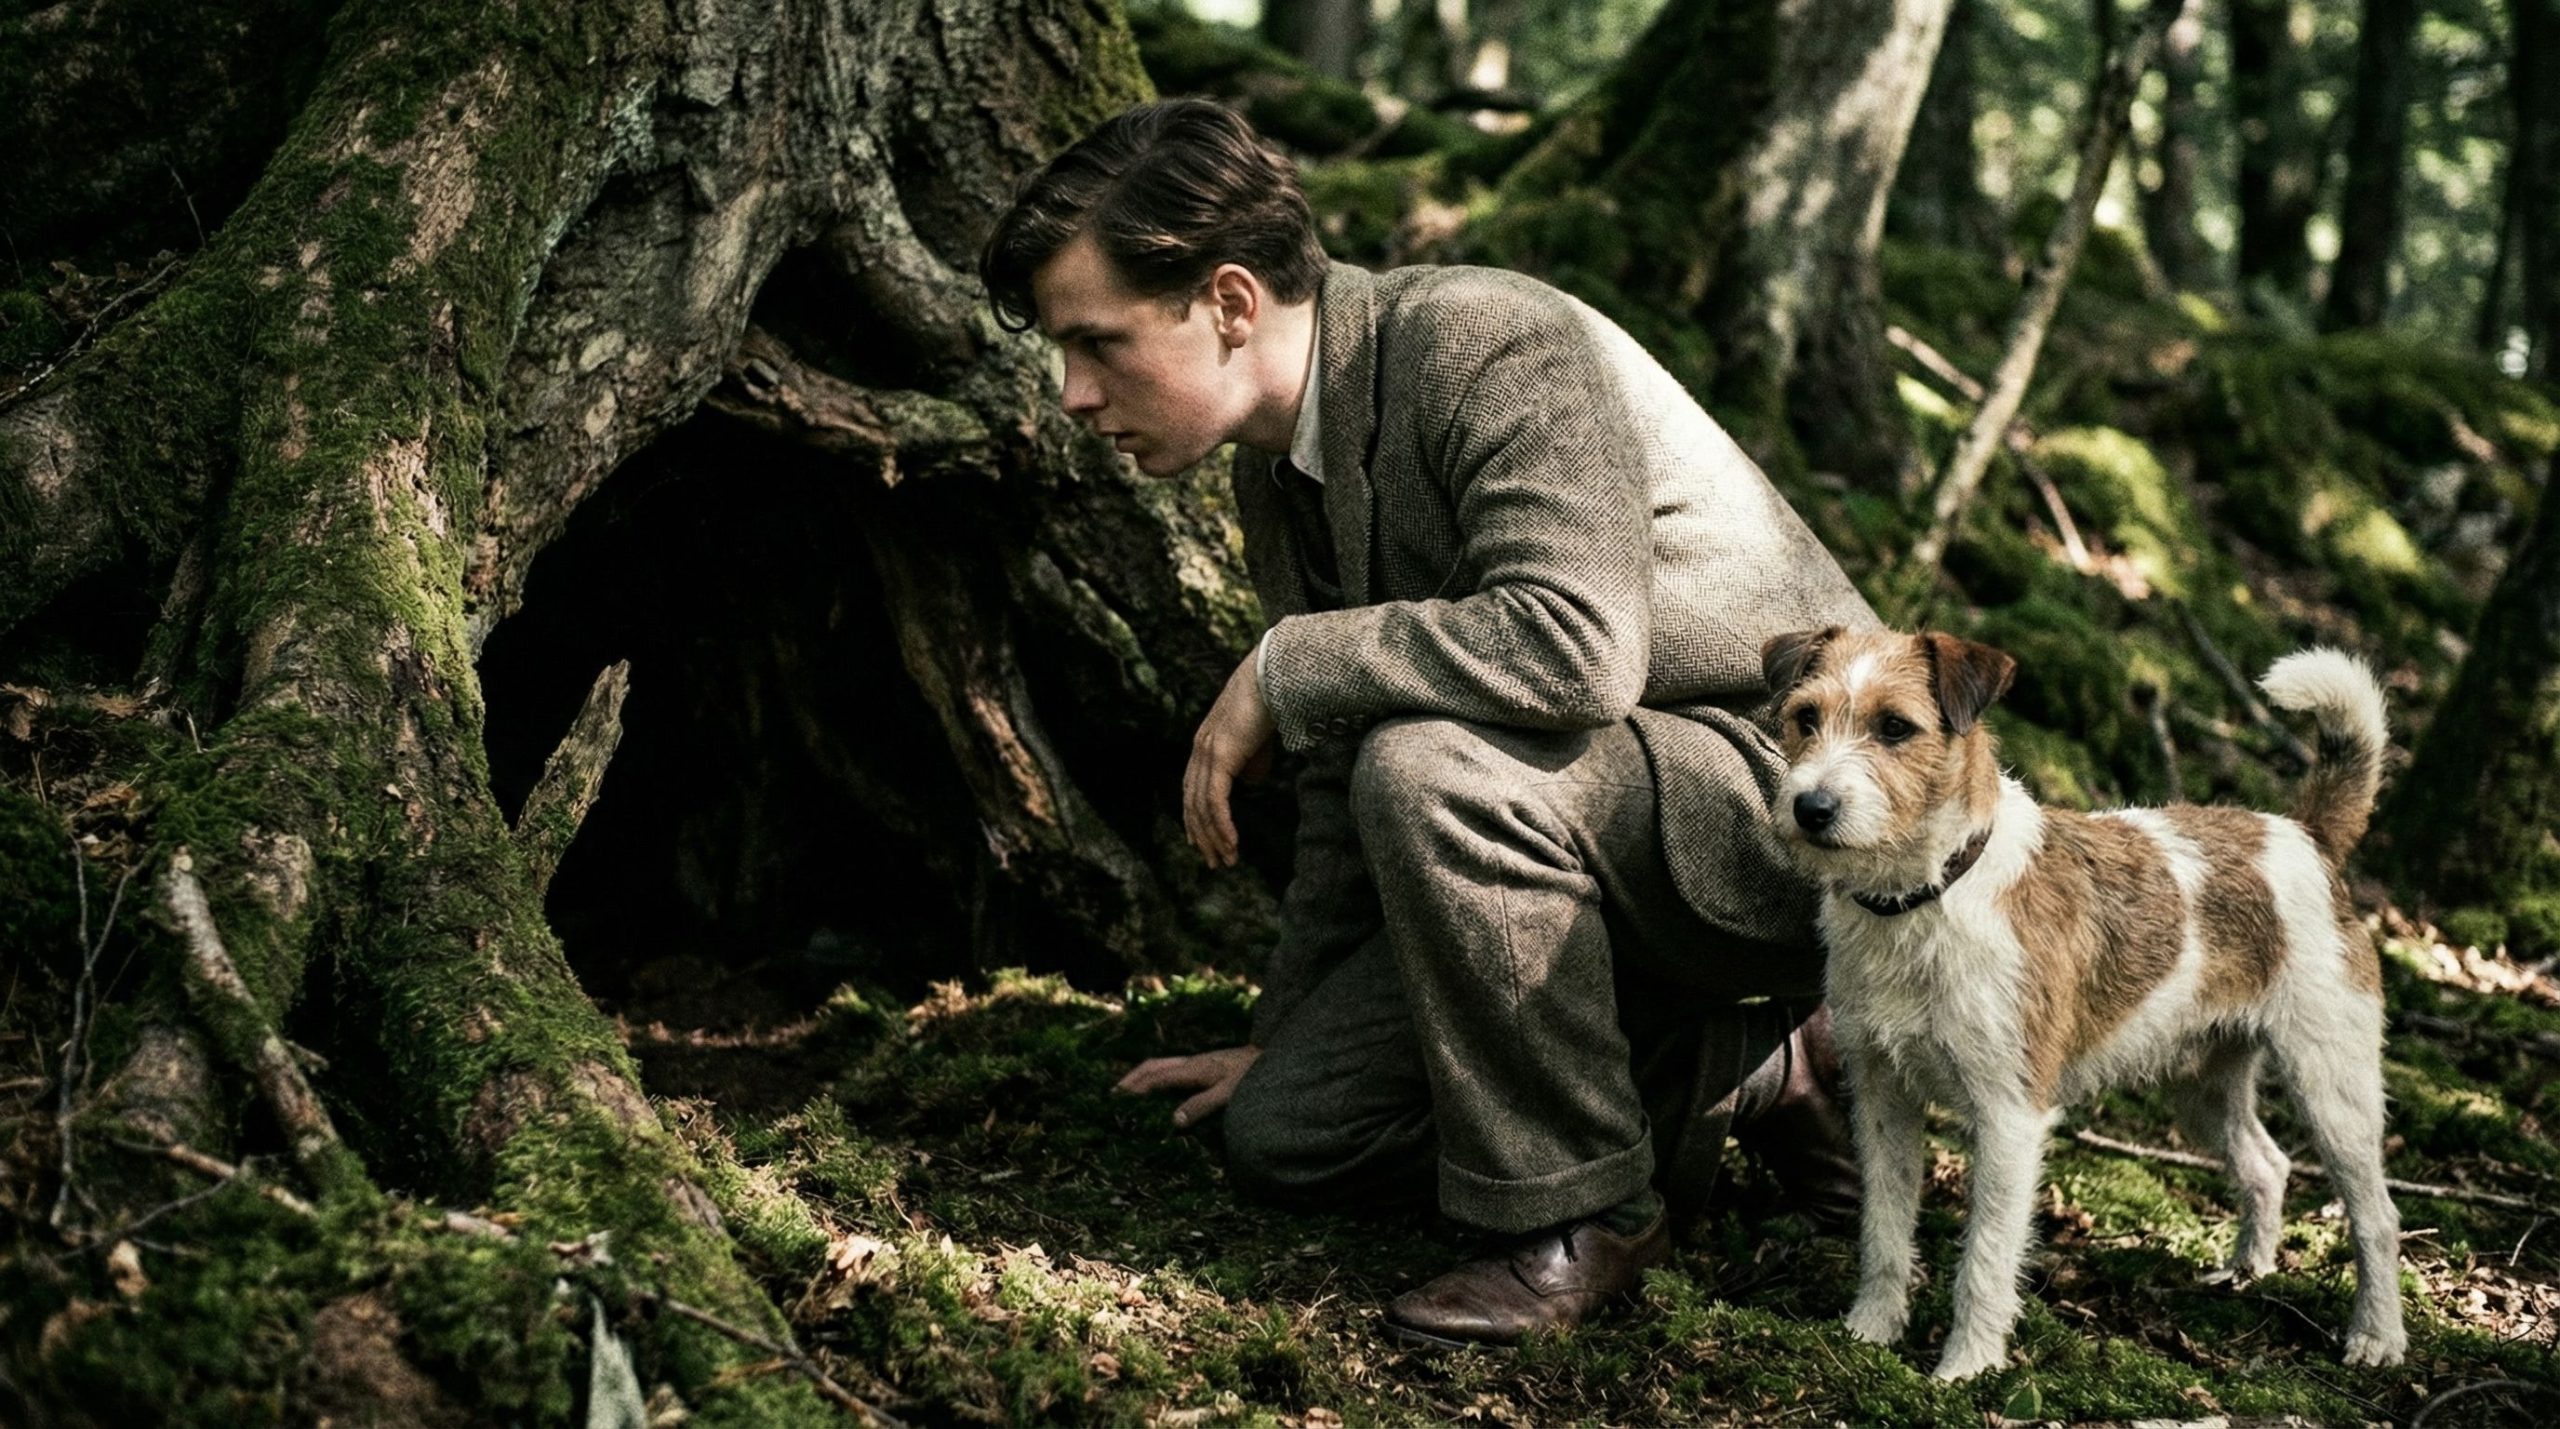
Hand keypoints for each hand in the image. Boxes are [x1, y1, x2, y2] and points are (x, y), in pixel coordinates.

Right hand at [1115, 1045, 1261, 1128]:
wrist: (1272, 1057)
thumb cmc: (1253, 1077)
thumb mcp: (1229, 1094)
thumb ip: (1202, 1105)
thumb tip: (1174, 1121)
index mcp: (1194, 1069)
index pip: (1156, 1078)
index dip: (1135, 1090)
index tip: (1116, 1103)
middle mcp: (1191, 1062)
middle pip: (1152, 1066)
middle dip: (1131, 1080)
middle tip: (1112, 1096)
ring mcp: (1197, 1061)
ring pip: (1160, 1065)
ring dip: (1141, 1076)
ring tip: (1127, 1092)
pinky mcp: (1204, 1064)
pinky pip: (1171, 1068)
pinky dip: (1155, 1076)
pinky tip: (1156, 1089)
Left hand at [1183, 653, 1276, 868]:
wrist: (1272, 673)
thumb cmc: (1270, 700)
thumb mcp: (1259, 738)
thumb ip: (1251, 760)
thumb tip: (1251, 782)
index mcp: (1206, 744)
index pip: (1192, 790)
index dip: (1195, 819)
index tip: (1202, 843)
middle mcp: (1200, 750)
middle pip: (1192, 804)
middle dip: (1203, 836)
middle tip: (1215, 862)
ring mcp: (1207, 753)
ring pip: (1202, 808)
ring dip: (1214, 838)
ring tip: (1227, 860)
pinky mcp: (1219, 756)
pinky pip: (1215, 801)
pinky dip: (1222, 826)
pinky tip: (1231, 844)